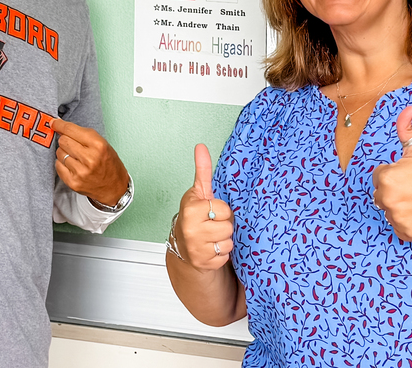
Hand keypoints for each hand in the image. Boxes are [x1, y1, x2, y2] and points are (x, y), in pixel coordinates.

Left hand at [51, 117, 129, 205]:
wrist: (115, 187)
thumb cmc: (109, 164)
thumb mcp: (103, 144)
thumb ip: (83, 135)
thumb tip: (62, 128)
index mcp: (98, 145)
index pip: (71, 130)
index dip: (60, 125)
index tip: (53, 122)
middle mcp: (89, 158)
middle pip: (63, 141)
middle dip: (65, 139)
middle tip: (72, 144)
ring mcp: (80, 172)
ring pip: (59, 153)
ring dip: (64, 152)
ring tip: (76, 157)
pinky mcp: (73, 182)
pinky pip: (58, 166)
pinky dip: (62, 163)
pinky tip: (72, 165)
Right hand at [173, 144, 233, 270]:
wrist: (183, 244)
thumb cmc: (195, 216)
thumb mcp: (199, 192)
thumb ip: (203, 171)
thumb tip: (201, 147)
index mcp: (191, 209)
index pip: (224, 209)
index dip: (221, 210)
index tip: (210, 211)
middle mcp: (191, 230)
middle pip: (228, 227)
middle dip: (223, 225)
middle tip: (212, 225)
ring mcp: (196, 249)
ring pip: (228, 242)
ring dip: (223, 240)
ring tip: (212, 236)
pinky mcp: (204, 264)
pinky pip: (225, 257)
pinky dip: (221, 254)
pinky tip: (211, 249)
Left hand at [372, 105, 411, 243]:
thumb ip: (406, 129)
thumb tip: (407, 108)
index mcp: (387, 177)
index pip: (379, 175)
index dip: (395, 174)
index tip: (411, 177)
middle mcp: (386, 199)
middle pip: (381, 194)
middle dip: (394, 190)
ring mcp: (395, 218)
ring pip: (388, 210)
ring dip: (399, 207)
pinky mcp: (404, 234)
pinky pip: (397, 226)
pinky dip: (407, 222)